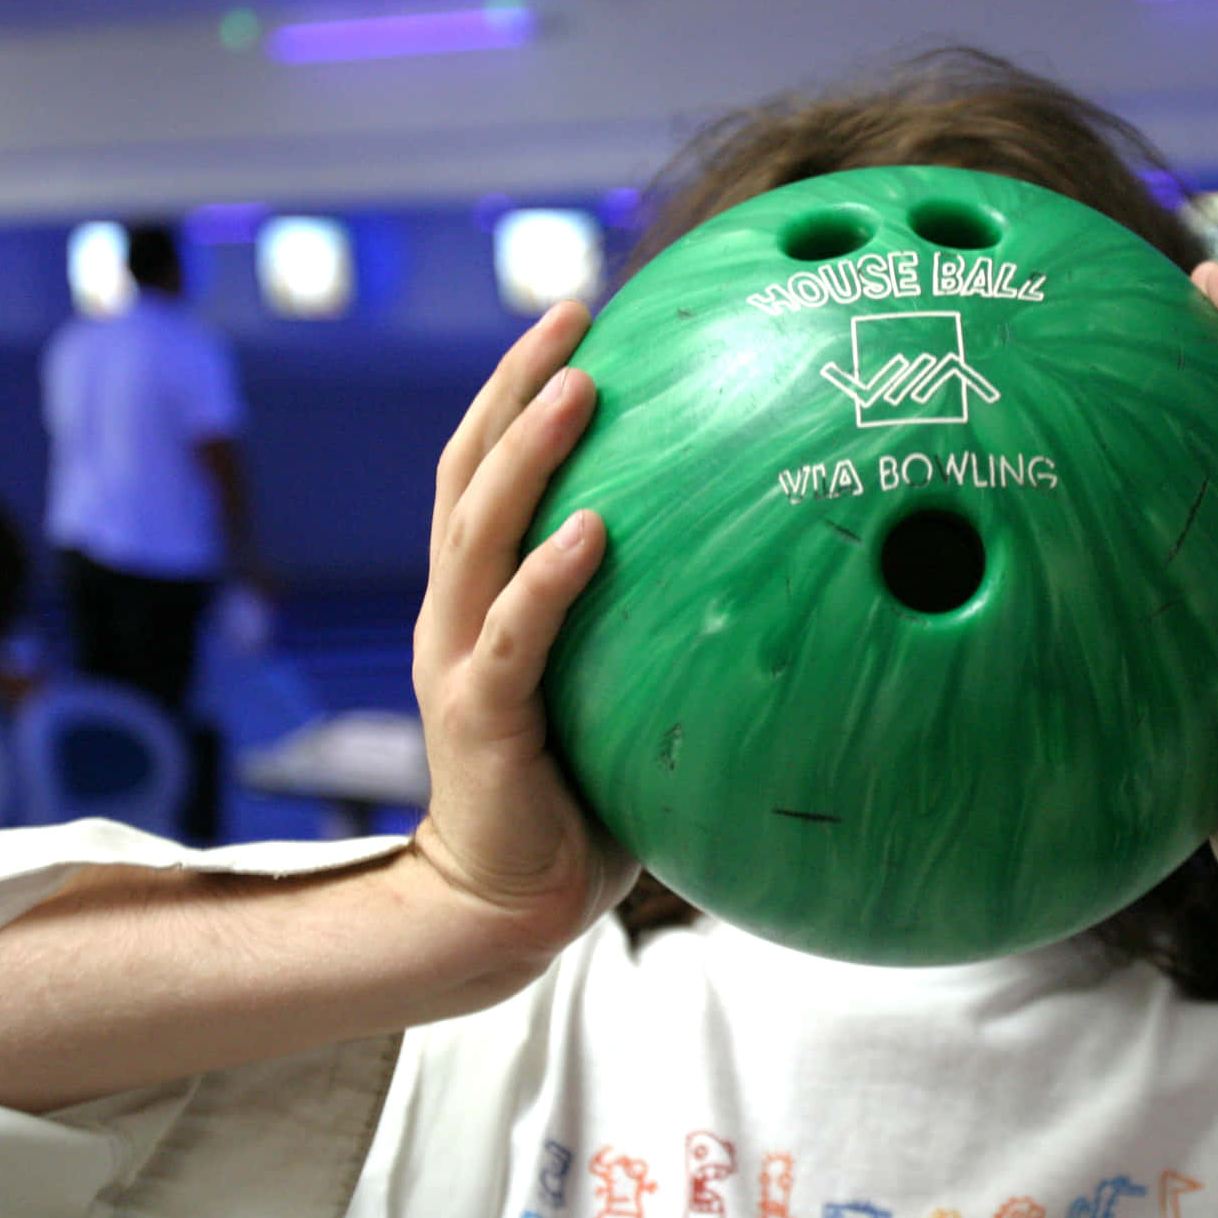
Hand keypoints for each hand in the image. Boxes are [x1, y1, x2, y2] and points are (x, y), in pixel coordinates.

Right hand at [410, 300, 637, 960]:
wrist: (500, 904)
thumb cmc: (574, 799)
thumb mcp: (609, 692)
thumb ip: (646, 629)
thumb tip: (762, 577)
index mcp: (479, 601)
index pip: (485, 474)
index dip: (517, 393)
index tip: (576, 325)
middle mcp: (455, 613)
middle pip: (470, 472)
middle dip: (515, 385)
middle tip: (570, 312)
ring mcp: (459, 660)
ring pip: (478, 532)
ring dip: (527, 452)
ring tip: (579, 385)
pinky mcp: (479, 718)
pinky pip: (516, 634)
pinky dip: (550, 577)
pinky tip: (593, 529)